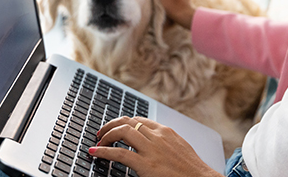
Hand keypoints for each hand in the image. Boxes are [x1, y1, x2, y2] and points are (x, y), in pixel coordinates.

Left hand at [90, 116, 221, 176]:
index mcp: (165, 131)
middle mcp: (157, 136)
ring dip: (106, 136)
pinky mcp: (146, 164)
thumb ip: (165, 142)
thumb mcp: (179, 148)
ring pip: (122, 132)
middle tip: (101, 134)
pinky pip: (119, 154)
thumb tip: (153, 144)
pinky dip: (104, 152)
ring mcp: (151, 149)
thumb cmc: (192, 169)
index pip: (138, 119)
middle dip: (110, 125)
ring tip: (98, 143)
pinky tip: (95, 153)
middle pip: (127, 121)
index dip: (122, 123)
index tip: (114, 129)